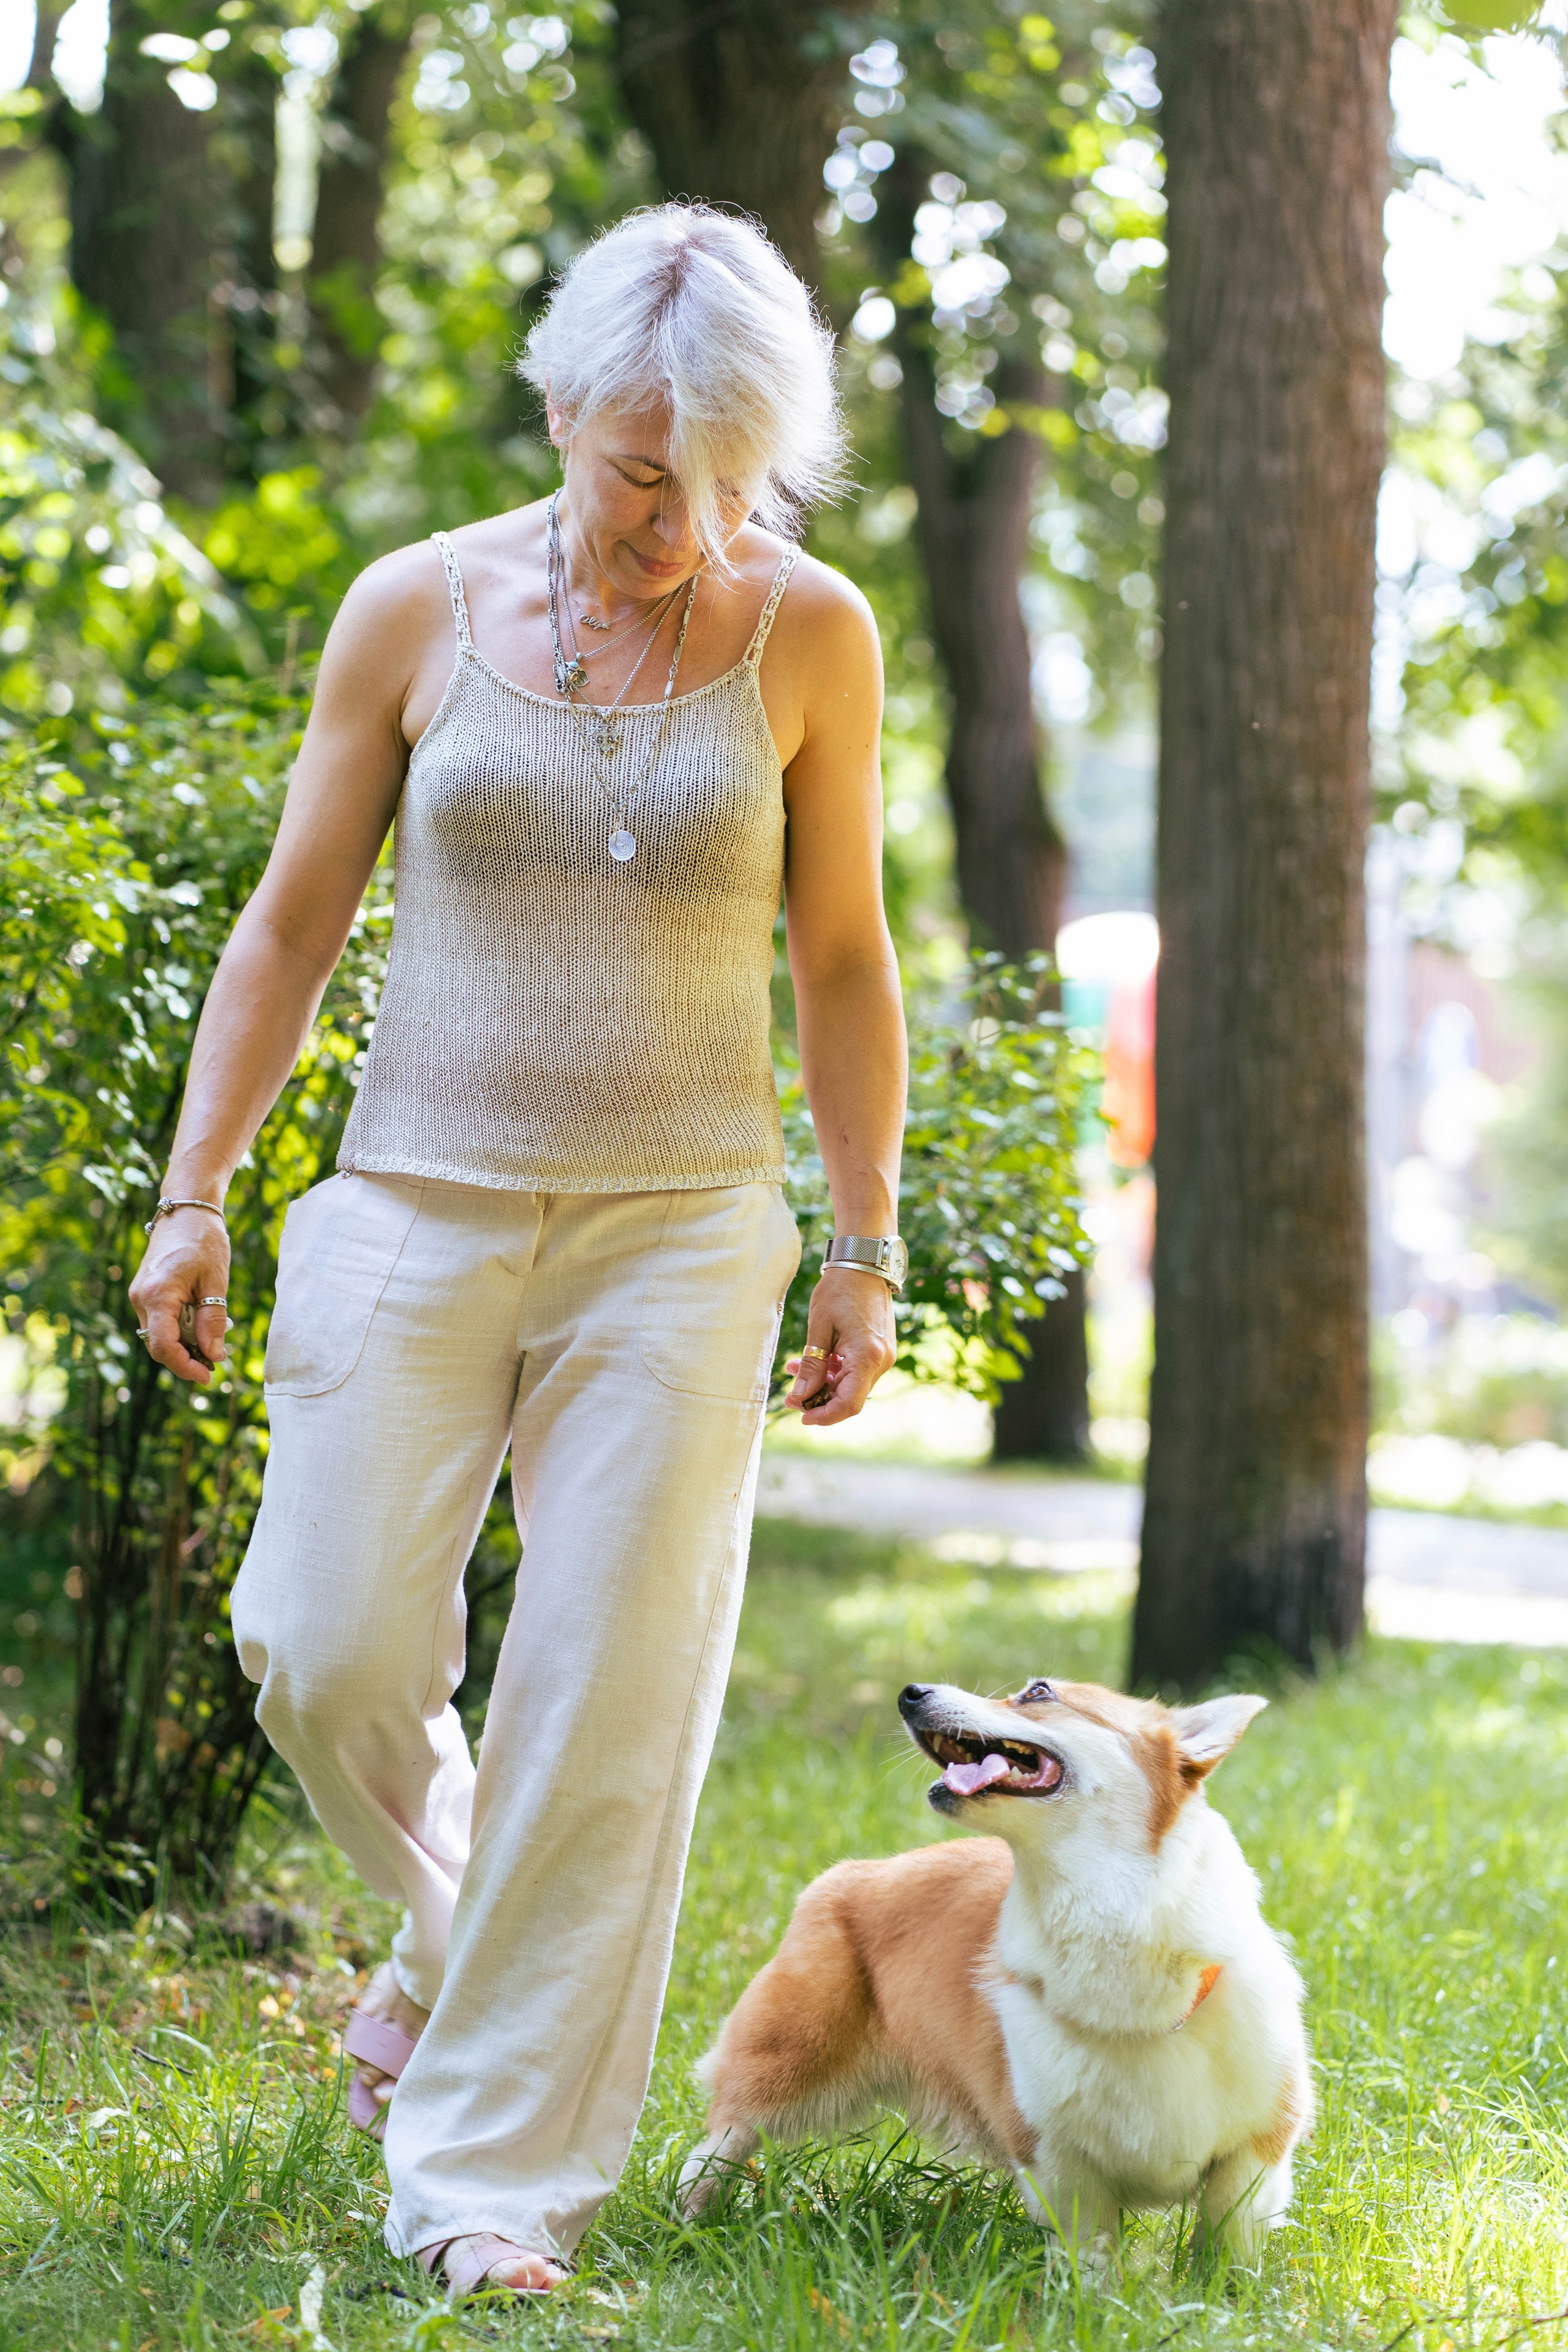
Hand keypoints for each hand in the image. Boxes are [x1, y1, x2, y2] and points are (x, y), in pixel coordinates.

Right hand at [128, 1209, 231, 1385]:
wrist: (186, 1209)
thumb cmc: (204, 1240)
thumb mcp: (216, 1281)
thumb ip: (213, 1319)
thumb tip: (214, 1355)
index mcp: (157, 1296)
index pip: (163, 1347)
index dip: (185, 1367)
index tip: (208, 1376)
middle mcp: (141, 1298)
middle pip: (159, 1346)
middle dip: (187, 1359)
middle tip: (217, 1361)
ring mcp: (140, 1296)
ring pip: (159, 1336)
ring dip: (184, 1345)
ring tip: (213, 1340)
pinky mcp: (145, 1293)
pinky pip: (160, 1322)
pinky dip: (179, 1330)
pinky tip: (201, 1325)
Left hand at [783, 1266, 895, 1426]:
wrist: (863, 1263)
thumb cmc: (839, 1290)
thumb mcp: (818, 1328)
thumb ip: (811, 1366)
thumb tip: (800, 1397)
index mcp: (867, 1356)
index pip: (848, 1404)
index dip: (824, 1416)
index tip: (801, 1416)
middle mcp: (881, 1361)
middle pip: (849, 1397)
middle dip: (818, 1399)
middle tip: (790, 1394)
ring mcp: (883, 1356)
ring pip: (851, 1385)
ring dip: (823, 1383)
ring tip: (795, 1369)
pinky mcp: (879, 1349)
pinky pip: (856, 1371)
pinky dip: (834, 1371)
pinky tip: (812, 1361)